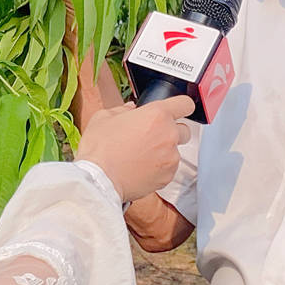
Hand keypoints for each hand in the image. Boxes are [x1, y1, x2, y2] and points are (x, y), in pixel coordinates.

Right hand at [76, 95, 194, 203]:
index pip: (185, 104)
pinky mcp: (167, 176)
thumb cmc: (100, 149)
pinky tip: (141, 168)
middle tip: (151, 136)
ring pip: (176, 151)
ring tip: (141, 156)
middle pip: (184, 130)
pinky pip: (169, 168)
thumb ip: (122, 110)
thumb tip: (130, 109)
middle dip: (171, 131)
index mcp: (157, 115)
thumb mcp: (104, 118)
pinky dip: (159, 168)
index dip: (181, 106)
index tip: (176, 110)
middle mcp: (169, 135)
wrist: (99, 180)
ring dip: (164, 151)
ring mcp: (170, 157)